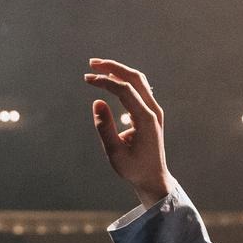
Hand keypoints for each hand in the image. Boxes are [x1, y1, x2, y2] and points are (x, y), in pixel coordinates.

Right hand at [84, 58, 174, 205]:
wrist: (153, 178)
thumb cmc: (134, 169)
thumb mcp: (114, 153)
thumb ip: (105, 128)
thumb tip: (97, 102)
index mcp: (146, 119)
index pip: (125, 90)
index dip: (105, 81)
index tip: (87, 79)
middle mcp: (153, 111)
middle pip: (135, 78)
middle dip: (113, 67)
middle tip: (92, 63)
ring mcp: (154, 111)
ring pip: (138, 81)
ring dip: (119, 71)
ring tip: (98, 68)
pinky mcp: (151, 114)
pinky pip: (139, 90)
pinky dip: (124, 81)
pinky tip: (110, 81)